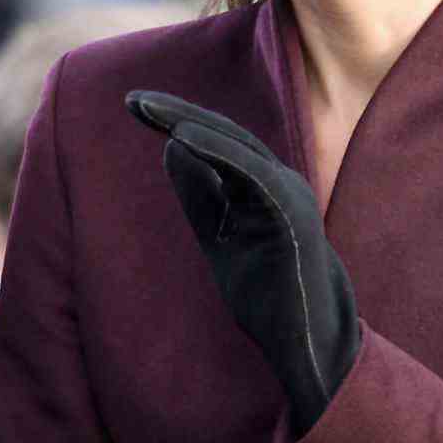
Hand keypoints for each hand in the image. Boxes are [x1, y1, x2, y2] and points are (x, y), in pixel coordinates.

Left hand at [125, 90, 359, 434]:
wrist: (309, 341)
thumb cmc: (270, 295)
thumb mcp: (220, 238)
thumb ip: (199, 196)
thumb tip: (172, 146)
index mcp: (263, 187)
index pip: (218, 143)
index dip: (178, 121)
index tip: (137, 106)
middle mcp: (278, 182)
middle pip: (224, 135)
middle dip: (176, 114)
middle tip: (132, 100)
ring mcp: (288, 194)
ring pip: (234, 146)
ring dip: (188, 123)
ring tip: (148, 109)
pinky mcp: (290, 212)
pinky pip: (249, 172)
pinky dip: (215, 150)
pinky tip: (180, 136)